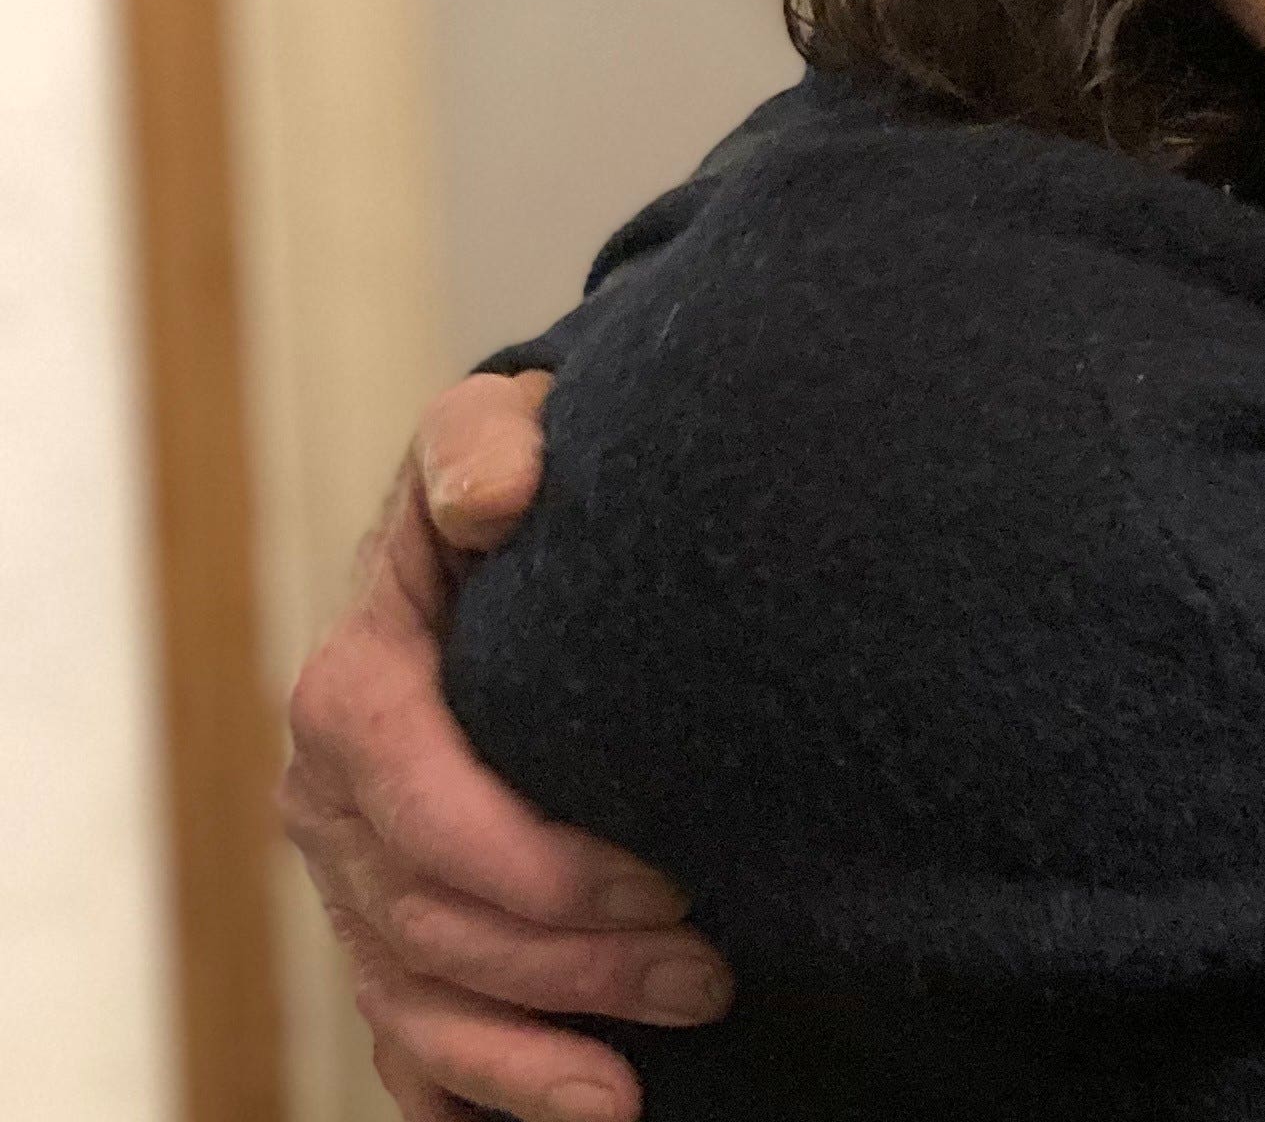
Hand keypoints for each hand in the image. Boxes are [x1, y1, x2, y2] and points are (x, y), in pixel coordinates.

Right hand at [279, 371, 727, 1121]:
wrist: (514, 523)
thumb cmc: (520, 479)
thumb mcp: (497, 428)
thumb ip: (486, 443)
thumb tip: (500, 490)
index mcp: (355, 692)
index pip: (422, 808)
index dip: (536, 863)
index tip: (665, 877)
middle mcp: (334, 800)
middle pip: (431, 923)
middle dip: (570, 967)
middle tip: (712, 973)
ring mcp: (356, 876)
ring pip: (415, 1002)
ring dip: (529, 1052)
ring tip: (640, 1082)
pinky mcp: (392, 927)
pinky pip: (407, 1041)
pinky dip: (472, 1092)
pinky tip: (566, 1113)